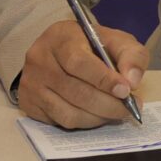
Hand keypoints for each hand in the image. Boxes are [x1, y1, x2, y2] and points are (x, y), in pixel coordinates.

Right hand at [17, 19, 149, 129]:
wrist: (60, 51)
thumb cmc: (91, 46)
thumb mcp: (115, 40)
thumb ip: (131, 55)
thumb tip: (132, 81)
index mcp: (60, 38)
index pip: (78, 62)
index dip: (103, 80)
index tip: (126, 91)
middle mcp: (39, 60)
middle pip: (75, 92)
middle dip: (107, 105)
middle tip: (128, 108)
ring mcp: (31, 84)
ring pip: (68, 113)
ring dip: (97, 118)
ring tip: (115, 112)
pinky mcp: (29, 103)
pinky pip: (60, 122)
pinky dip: (84, 123)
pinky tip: (96, 114)